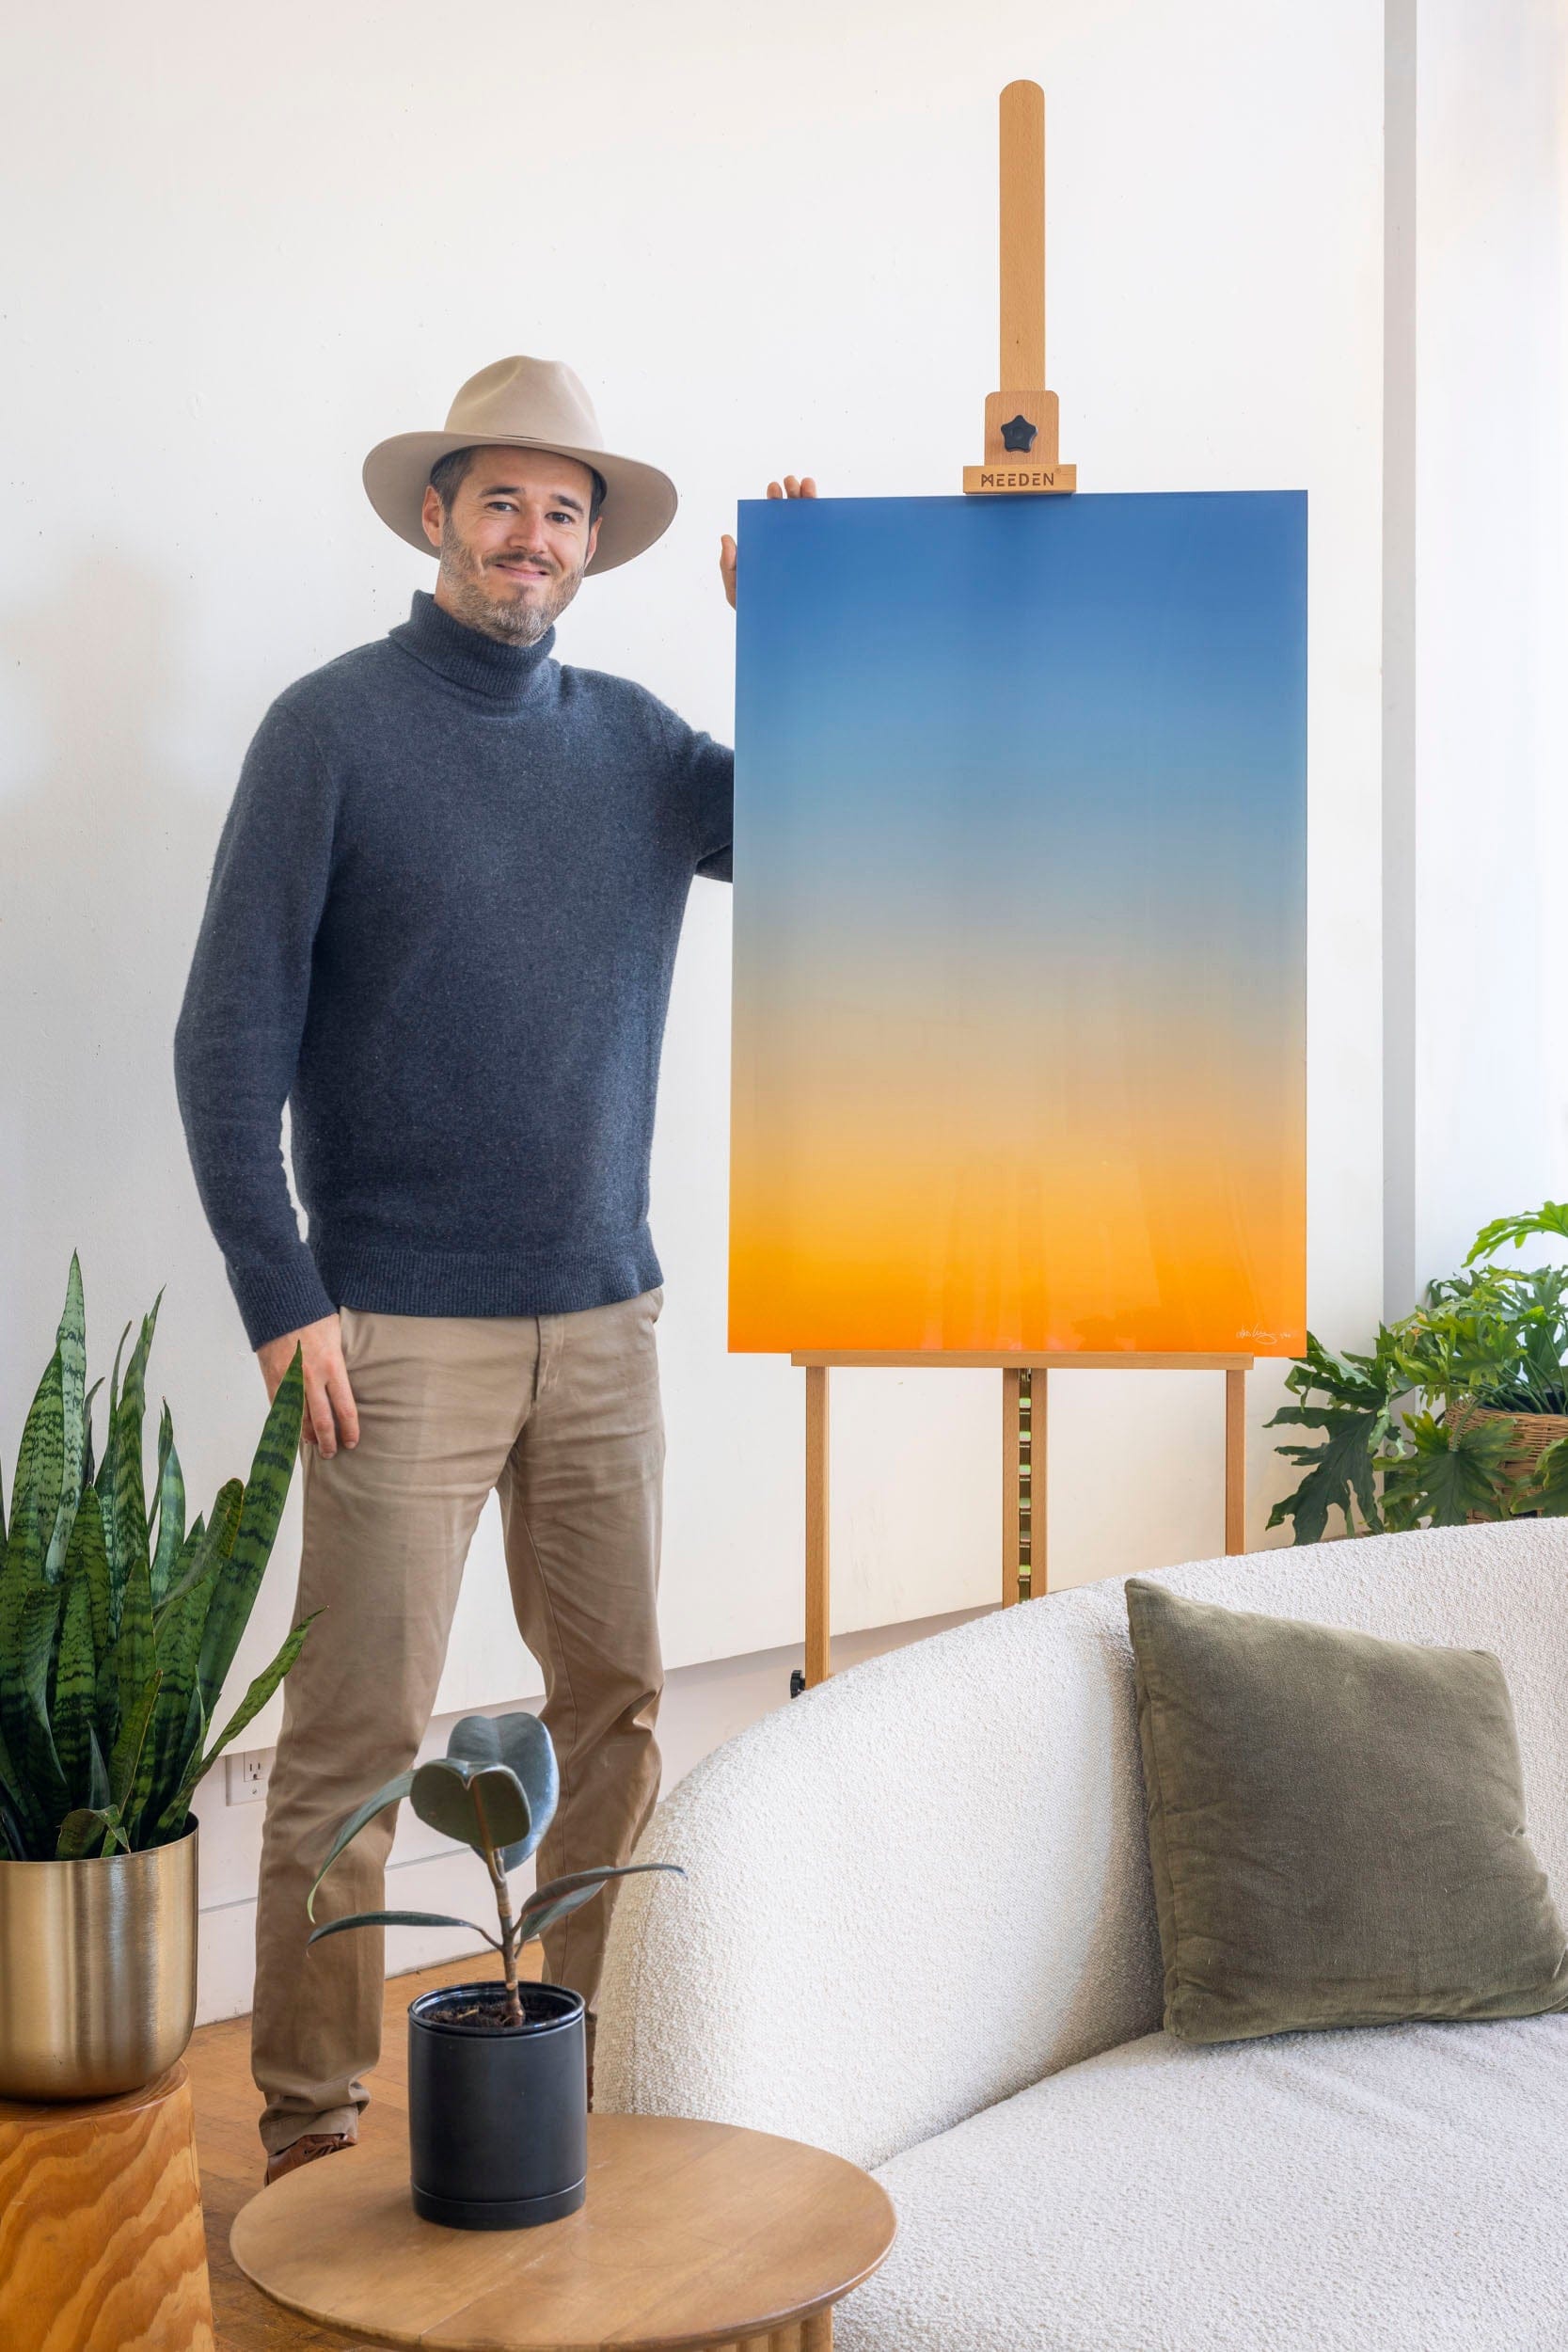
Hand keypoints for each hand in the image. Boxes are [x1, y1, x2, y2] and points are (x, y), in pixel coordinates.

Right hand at [257, 1313, 358, 1456]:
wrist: (281, 1305)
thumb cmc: (313, 1317)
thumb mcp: (337, 1337)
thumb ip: (340, 1363)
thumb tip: (348, 1382)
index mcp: (332, 1367)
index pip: (345, 1408)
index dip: (349, 1429)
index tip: (352, 1442)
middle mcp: (312, 1378)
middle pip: (322, 1421)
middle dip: (328, 1441)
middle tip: (332, 1452)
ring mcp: (290, 1380)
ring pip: (300, 1419)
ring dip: (307, 1435)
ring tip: (314, 1444)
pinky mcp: (272, 1379)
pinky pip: (280, 1408)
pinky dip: (287, 1423)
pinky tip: (292, 1431)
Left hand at [721, 474, 816, 610]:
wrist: (785, 637)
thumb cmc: (758, 614)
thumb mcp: (737, 592)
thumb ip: (729, 567)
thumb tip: (727, 538)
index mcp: (768, 549)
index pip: (771, 520)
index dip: (773, 502)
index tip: (773, 489)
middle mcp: (788, 548)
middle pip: (790, 515)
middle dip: (790, 494)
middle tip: (789, 483)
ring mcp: (806, 554)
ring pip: (809, 521)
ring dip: (807, 499)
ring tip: (805, 486)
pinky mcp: (823, 563)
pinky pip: (826, 539)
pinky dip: (826, 519)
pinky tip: (822, 504)